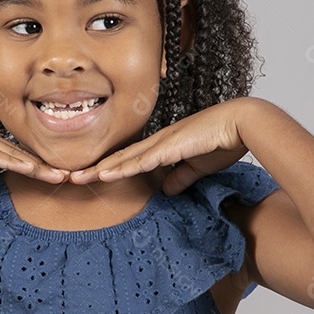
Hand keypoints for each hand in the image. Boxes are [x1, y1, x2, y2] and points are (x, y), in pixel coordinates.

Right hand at [0, 109, 66, 187]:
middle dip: (45, 166)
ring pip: (12, 154)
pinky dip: (13, 161)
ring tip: (59, 176)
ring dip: (36, 166)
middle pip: (19, 153)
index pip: (12, 156)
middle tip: (69, 176)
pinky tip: (30, 168)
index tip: (53, 178)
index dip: (34, 167)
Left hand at [68, 98, 253, 194]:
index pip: (130, 159)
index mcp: (164, 145)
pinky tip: (105, 176)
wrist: (242, 123)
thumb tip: (166, 190)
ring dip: (100, 170)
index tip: (92, 178)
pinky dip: (122, 169)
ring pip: (125, 159)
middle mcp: (158, 141)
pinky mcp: (171, 146)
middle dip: (95, 169)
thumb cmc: (224, 140)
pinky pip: (142, 161)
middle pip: (120, 158)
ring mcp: (162, 142)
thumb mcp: (198, 166)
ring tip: (78, 178)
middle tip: (71, 178)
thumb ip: (181, 177)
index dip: (110, 168)